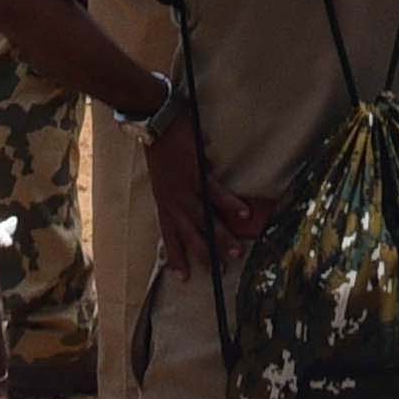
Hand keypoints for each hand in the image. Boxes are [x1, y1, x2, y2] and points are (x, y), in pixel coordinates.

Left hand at [144, 100, 247, 263]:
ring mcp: (185, 189)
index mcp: (164, 201)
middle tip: (219, 271)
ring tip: (236, 252)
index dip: (175, 256)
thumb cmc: (158, 145)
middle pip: (190, 234)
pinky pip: (216, 194)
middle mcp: (173, 201)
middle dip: (205, 254)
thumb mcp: (161, 177)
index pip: (169, 235)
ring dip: (221, 237)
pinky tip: (244, 215)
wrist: (154, 122)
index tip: (182, 276)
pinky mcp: (197, 174)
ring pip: (205, 220)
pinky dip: (231, 205)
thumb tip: (192, 197)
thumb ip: (174, 191)